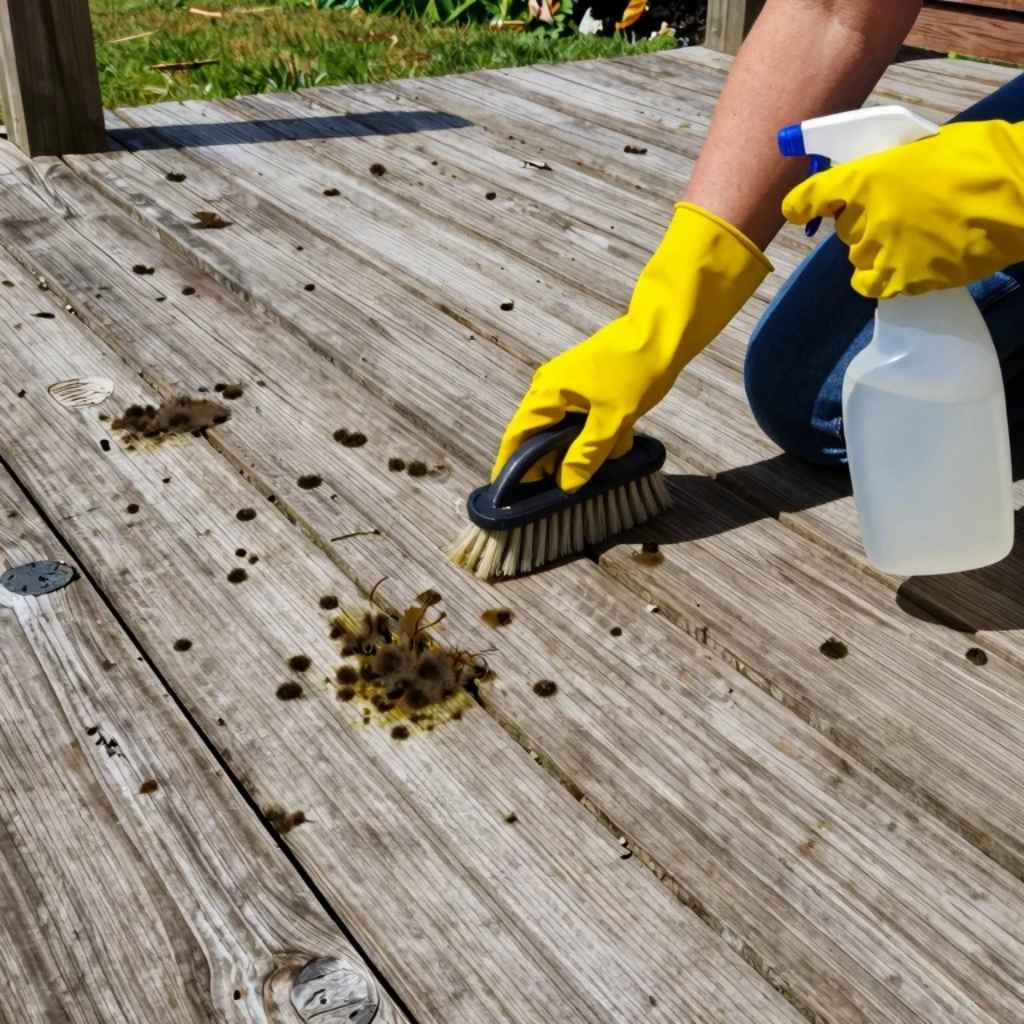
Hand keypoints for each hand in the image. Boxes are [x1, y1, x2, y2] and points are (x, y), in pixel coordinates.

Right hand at [492, 202, 772, 490]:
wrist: (664, 331)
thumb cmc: (636, 370)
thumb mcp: (612, 420)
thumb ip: (586, 454)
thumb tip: (566, 484)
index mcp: (547, 393)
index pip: (518, 436)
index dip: (511, 467)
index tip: (508, 495)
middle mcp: (549, 387)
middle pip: (537, 434)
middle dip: (547, 463)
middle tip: (554, 493)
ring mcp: (568, 384)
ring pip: (562, 428)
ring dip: (575, 449)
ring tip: (588, 472)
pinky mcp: (587, 384)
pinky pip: (580, 418)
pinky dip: (591, 435)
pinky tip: (614, 446)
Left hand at [782, 119, 1023, 298]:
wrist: (1019, 195)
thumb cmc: (980, 160)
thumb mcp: (924, 149)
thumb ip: (889, 168)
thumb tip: (875, 180)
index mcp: (867, 176)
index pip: (813, 195)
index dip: (802, 204)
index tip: (796, 210)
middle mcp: (865, 216)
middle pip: (843, 228)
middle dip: (861, 221)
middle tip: (893, 214)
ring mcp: (881, 251)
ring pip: (857, 256)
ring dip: (873, 249)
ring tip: (908, 239)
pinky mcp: (901, 279)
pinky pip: (870, 285)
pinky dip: (879, 279)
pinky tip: (898, 269)